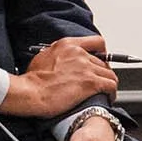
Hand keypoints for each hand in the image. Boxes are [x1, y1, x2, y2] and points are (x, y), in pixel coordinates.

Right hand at [2, 35, 116, 117]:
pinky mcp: (91, 83)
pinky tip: (107, 98)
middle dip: (102, 74)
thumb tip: (63, 61)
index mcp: (67, 45)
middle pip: (103, 62)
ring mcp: (86, 68)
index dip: (102, 53)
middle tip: (98, 83)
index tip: (101, 60)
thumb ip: (57, 55)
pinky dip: (111, 93)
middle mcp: (79, 53)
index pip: (96, 42)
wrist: (30, 93)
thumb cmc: (32, 81)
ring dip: (108, 84)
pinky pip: (111, 86)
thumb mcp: (43, 58)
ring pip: (109, 74)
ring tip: (104, 92)